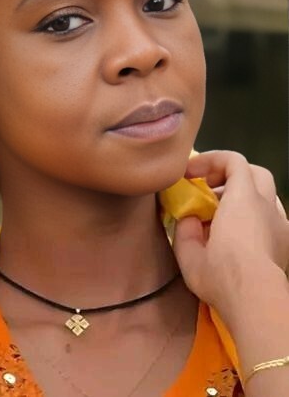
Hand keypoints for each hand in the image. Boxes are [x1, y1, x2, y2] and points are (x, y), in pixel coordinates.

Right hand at [172, 151, 288, 319]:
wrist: (256, 303)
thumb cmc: (221, 273)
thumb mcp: (187, 252)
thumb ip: (185, 228)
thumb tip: (190, 219)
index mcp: (243, 199)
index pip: (233, 161)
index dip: (210, 160)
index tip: (188, 174)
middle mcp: (266, 206)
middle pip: (254, 172)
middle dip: (229, 173)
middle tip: (207, 187)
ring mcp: (281, 225)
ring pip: (266, 195)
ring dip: (243, 195)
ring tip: (221, 213)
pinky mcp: (286, 245)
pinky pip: (271, 218)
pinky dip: (254, 216)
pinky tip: (238, 234)